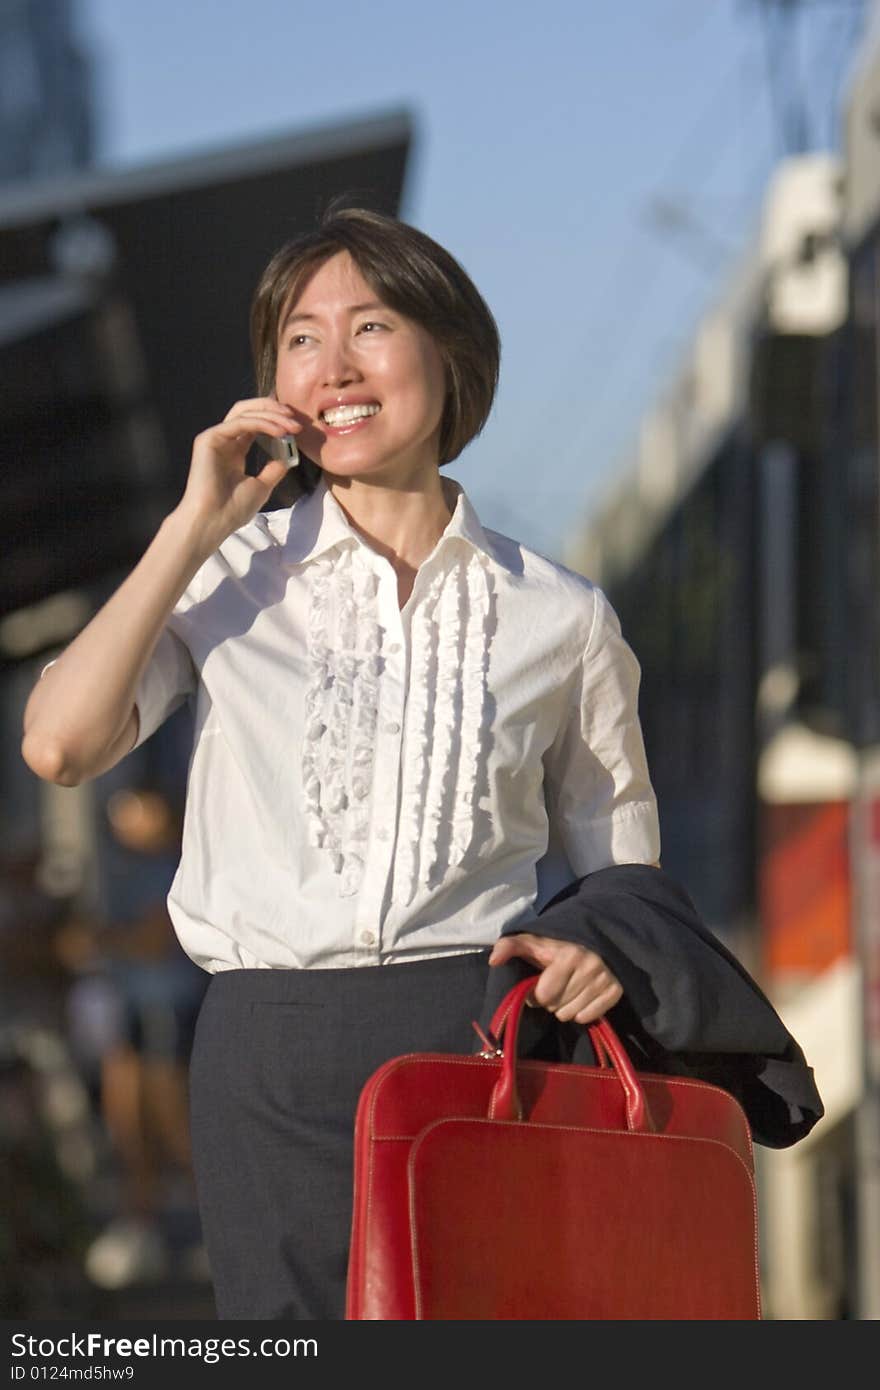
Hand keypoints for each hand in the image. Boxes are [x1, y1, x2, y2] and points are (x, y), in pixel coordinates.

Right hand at [176, 397, 302, 547]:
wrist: (213, 522)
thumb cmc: (233, 509)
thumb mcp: (262, 486)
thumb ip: (274, 468)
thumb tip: (289, 456)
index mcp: (234, 451)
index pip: (256, 424)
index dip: (276, 420)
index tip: (298, 427)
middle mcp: (224, 441)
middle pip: (249, 411)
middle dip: (274, 410)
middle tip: (296, 418)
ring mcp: (215, 438)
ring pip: (244, 412)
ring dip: (271, 415)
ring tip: (292, 425)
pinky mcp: (209, 438)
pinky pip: (240, 423)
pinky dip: (262, 423)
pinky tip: (279, 431)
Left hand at [488, 933, 622, 1024]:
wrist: (591, 943)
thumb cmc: (555, 947)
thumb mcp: (531, 942)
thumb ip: (508, 946)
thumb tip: (493, 960)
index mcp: (569, 955)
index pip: (544, 996)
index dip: (536, 994)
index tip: (539, 984)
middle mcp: (591, 967)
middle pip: (557, 1008)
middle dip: (551, 1001)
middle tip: (556, 986)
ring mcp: (606, 979)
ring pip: (572, 1015)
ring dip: (565, 1008)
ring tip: (568, 991)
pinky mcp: (616, 990)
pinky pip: (589, 1017)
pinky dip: (582, 1012)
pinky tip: (581, 997)